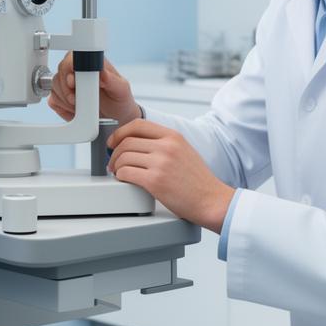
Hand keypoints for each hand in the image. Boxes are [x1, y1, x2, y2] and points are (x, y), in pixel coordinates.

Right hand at [47, 54, 140, 127]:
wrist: (117, 117)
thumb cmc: (119, 100)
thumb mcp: (121, 90)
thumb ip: (112, 80)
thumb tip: (102, 72)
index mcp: (92, 62)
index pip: (73, 57)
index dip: (70, 68)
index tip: (73, 82)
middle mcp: (77, 70)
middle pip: (61, 71)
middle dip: (67, 88)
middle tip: (77, 99)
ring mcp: (68, 83)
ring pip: (55, 86)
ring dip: (66, 99)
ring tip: (80, 105)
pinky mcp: (62, 98)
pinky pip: (53, 100)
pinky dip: (63, 108)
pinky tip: (75, 110)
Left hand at [107, 119, 234, 231]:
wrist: (211, 200)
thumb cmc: (198, 181)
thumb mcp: (184, 151)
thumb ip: (163, 144)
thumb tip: (136, 144)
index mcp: (173, 136)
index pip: (138, 124)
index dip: (120, 132)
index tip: (114, 141)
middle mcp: (166, 146)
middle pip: (127, 141)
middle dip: (114, 152)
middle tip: (113, 162)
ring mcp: (160, 163)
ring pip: (124, 157)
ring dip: (116, 166)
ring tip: (119, 173)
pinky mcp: (155, 181)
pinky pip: (126, 173)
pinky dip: (120, 176)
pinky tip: (124, 180)